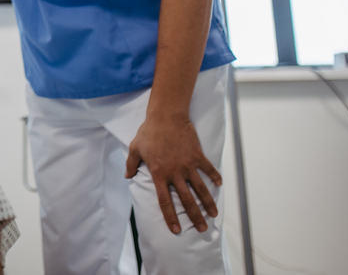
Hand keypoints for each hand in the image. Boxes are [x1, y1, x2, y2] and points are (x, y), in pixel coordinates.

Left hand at [125, 114, 221, 233]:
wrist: (166, 116)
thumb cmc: (149, 132)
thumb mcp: (135, 148)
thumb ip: (131, 164)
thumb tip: (127, 176)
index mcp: (158, 173)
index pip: (164, 201)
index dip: (170, 217)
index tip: (176, 230)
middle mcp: (175, 173)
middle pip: (187, 200)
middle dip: (195, 217)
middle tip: (202, 229)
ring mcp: (188, 165)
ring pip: (201, 189)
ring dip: (208, 203)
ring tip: (213, 215)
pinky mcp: (198, 156)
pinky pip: (209, 169)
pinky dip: (215, 177)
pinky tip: (220, 184)